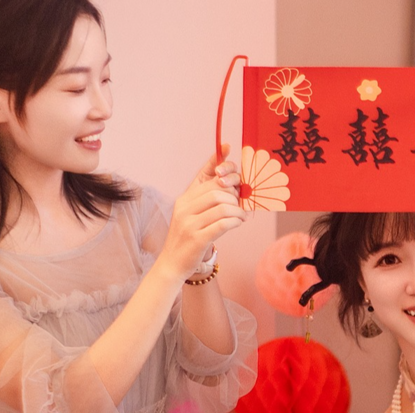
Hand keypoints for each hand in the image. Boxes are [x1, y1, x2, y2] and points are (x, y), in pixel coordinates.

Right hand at [156, 145, 246, 281]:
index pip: (203, 175)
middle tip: (241, 204)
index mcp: (185, 199)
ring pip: (222, 206)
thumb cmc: (189, 238)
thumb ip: (208, 201)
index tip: (227, 148)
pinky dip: (235, 222)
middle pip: (217, 190)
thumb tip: (231, 186)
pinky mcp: (197, 238)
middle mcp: (184, 207)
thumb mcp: (194, 215)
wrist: (173, 263)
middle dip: (234, 195)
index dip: (216, 161)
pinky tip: (238, 223)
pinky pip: (222, 224)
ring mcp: (189, 223)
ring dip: (238, 211)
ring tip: (241, 216)